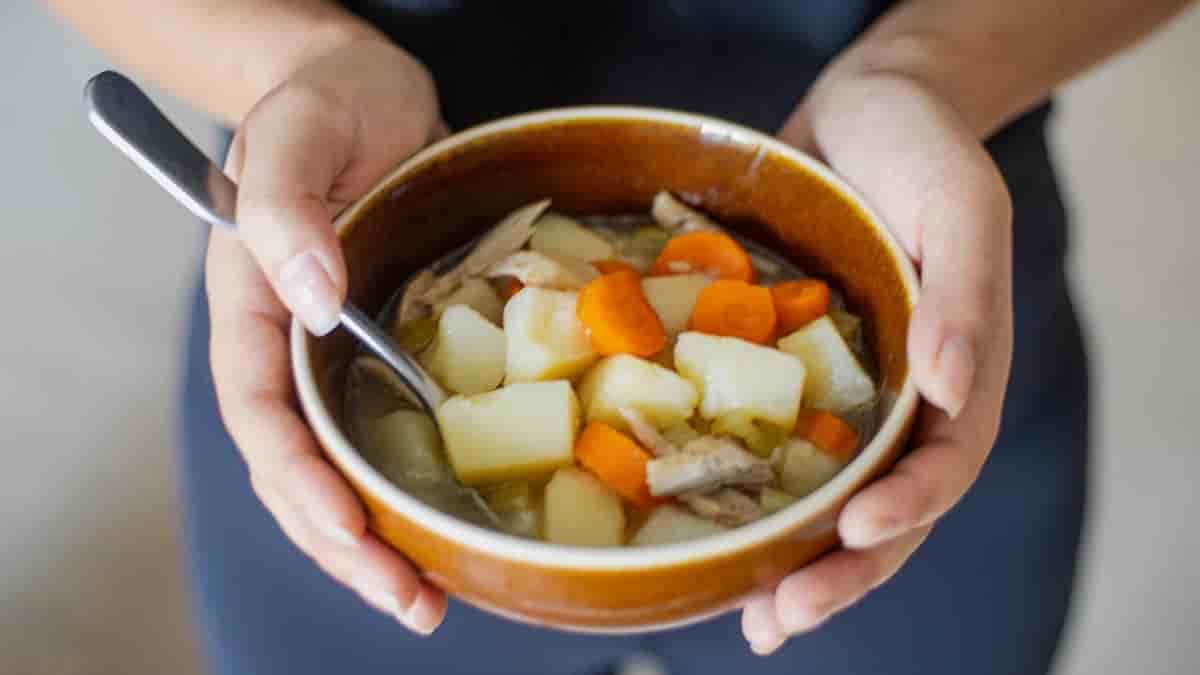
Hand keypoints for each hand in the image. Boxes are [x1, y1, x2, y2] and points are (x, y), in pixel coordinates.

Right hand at [206, 37, 447, 633]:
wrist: (366, 87)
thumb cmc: (321, 99)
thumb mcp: (296, 132)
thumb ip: (287, 210)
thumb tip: (314, 302)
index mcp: (254, 304)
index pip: (262, 413)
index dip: (299, 482)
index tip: (348, 533)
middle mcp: (296, 343)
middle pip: (304, 463)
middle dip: (346, 542)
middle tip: (409, 603)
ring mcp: (346, 351)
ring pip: (350, 459)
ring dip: (385, 531)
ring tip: (431, 595)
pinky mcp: (397, 343)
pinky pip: (402, 424)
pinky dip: (422, 477)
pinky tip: (457, 518)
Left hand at [742, 73, 1013, 653]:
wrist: (865, 111)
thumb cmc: (922, 147)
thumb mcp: (958, 204)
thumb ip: (963, 294)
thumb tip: (950, 388)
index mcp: (957, 371)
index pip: (943, 463)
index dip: (906, 509)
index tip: (853, 537)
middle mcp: (900, 398)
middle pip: (884, 507)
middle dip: (840, 572)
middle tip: (783, 619)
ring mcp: (842, 391)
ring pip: (823, 496)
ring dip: (792, 561)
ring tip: (752, 621)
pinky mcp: (785, 371)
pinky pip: (766, 443)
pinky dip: (742, 495)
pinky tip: (702, 537)